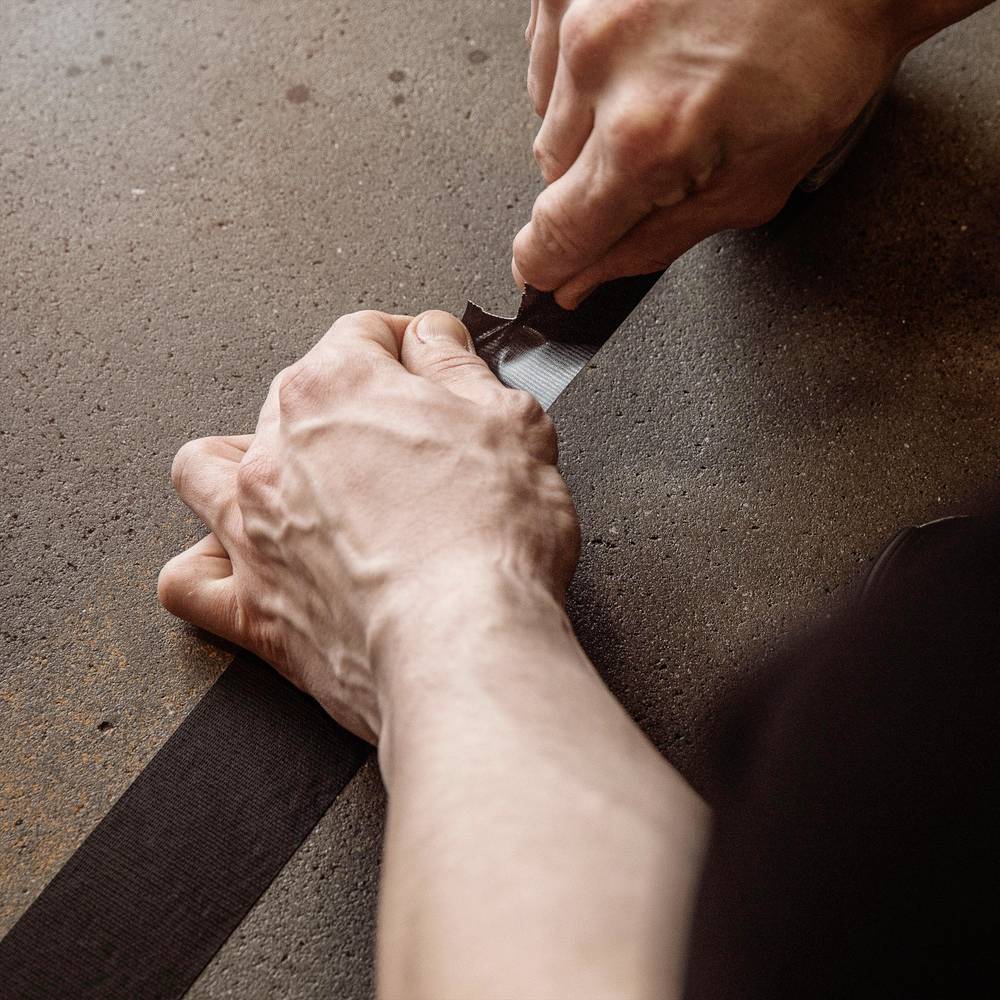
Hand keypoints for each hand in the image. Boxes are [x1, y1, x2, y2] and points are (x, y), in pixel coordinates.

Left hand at [158, 311, 578, 741]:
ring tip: (289, 480)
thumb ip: (457, 366)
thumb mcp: (510, 421)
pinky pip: (190, 580)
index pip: (360, 332)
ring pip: (207, 469)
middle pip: (293, 394)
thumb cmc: (490, 538)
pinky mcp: (251, 606)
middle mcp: (279, 449)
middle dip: (345, 401)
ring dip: (241, 463)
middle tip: (399, 431)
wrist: (462, 644)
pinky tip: (244, 564)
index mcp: (338, 388)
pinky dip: (208, 567)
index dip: (404, 342)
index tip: (427, 363)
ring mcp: (254, 529)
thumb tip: (431, 336)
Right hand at [517, 0, 913, 306]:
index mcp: (645, 138)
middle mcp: (600, 65)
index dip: (547, 263)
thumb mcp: (749, 188)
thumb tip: (581, 280)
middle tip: (660, 151)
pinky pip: (547, 53)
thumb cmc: (821, 60)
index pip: (555, 234)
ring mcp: (583, 7)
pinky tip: (640, 53)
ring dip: (589, 118)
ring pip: (547, 114)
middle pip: (551, 175)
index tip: (544, 272)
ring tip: (658, 87)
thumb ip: (649, 244)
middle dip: (593, 179)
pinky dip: (584, 67)